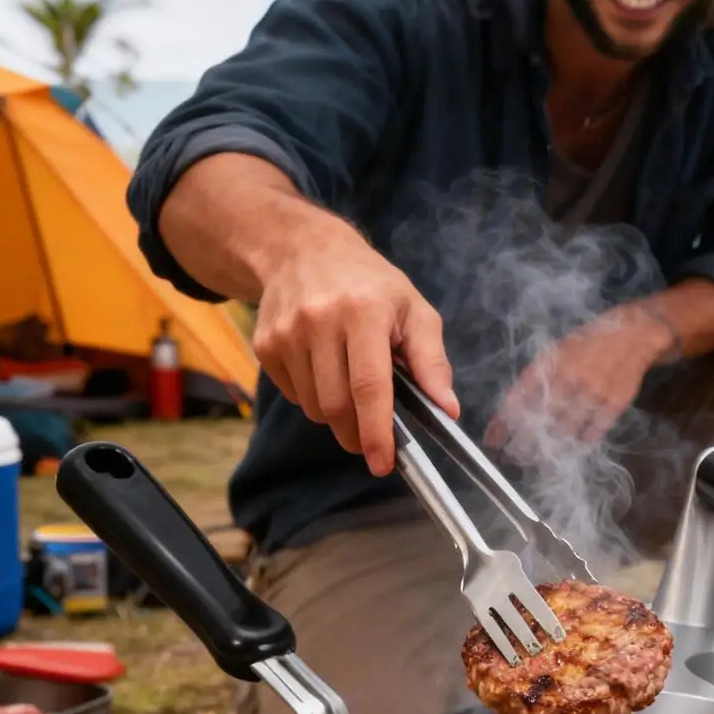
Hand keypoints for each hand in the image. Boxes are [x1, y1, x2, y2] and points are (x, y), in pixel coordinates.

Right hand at [251, 215, 456, 474]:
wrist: (303, 250)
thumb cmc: (370, 284)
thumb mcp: (414, 310)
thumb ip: (432, 361)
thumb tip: (448, 408)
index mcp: (363, 312)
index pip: (369, 386)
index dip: (376, 432)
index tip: (382, 462)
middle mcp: (318, 320)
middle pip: (337, 406)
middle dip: (357, 435)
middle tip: (372, 440)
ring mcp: (286, 333)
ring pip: (314, 407)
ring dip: (337, 417)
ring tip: (352, 390)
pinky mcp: (265, 345)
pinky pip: (295, 396)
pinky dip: (315, 398)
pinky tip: (326, 371)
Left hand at [484, 305, 676, 461]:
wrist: (633, 335)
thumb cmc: (589, 343)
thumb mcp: (558, 350)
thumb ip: (538, 376)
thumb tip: (514, 407)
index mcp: (550, 363)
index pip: (519, 397)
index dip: (504, 421)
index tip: (493, 439)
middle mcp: (569, 377)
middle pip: (539, 419)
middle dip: (523, 442)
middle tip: (514, 456)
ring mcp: (592, 392)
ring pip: (565, 430)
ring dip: (548, 448)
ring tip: (536, 459)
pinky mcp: (614, 403)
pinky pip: (592, 431)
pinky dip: (581, 442)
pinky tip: (571, 448)